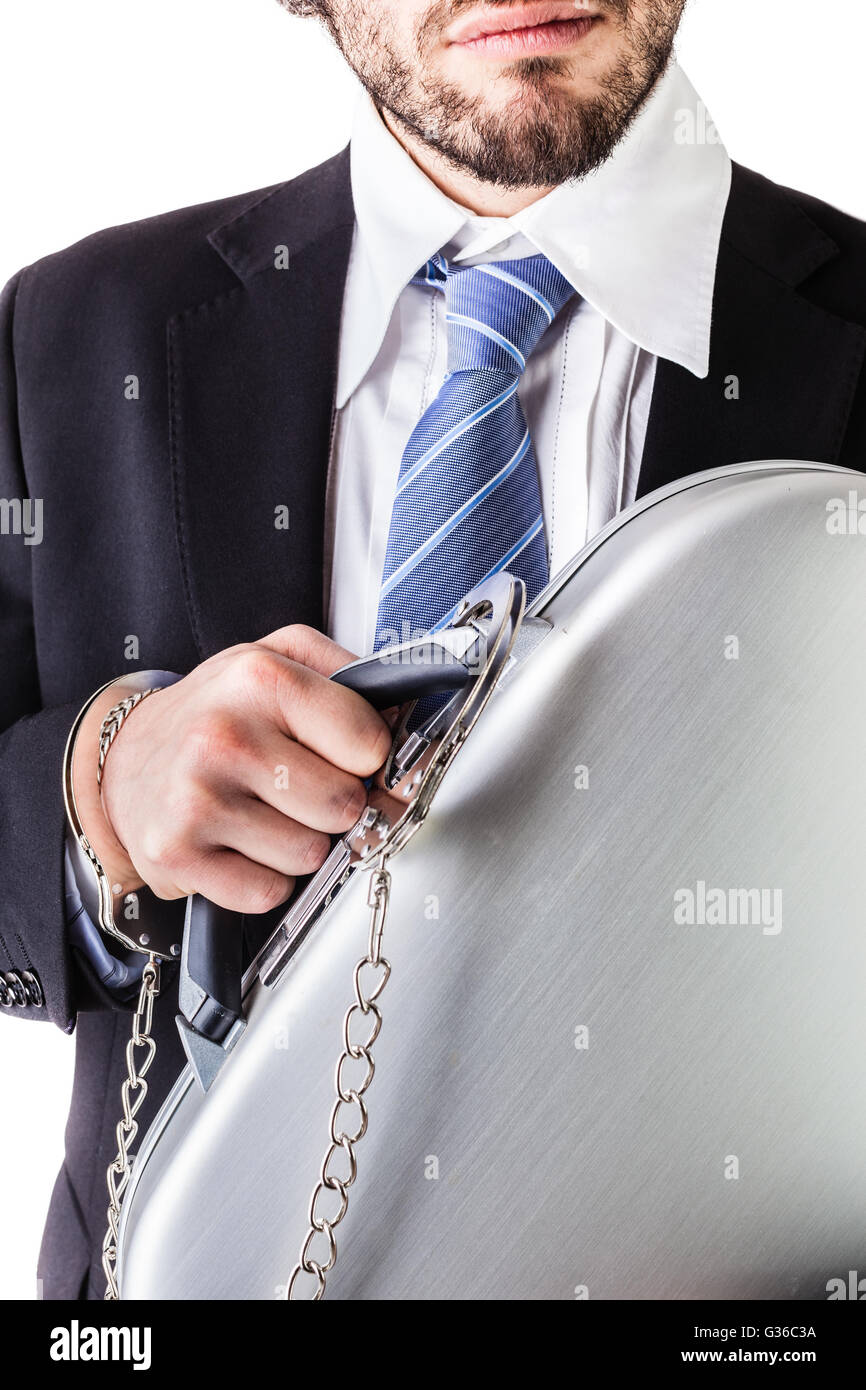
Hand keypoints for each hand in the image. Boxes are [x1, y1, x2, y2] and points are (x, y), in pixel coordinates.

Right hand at [72, 626, 391, 912]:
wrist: (126, 760)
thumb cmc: (216, 713)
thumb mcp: (277, 660)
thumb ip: (351, 676)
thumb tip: (412, 716)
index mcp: (261, 678)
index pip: (369, 743)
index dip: (368, 756)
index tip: (346, 753)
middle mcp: (225, 735)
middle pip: (345, 804)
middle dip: (335, 803)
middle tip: (299, 786)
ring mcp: (197, 798)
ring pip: (311, 854)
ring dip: (300, 842)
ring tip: (263, 810)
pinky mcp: (178, 854)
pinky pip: (269, 892)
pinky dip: (264, 877)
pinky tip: (239, 843)